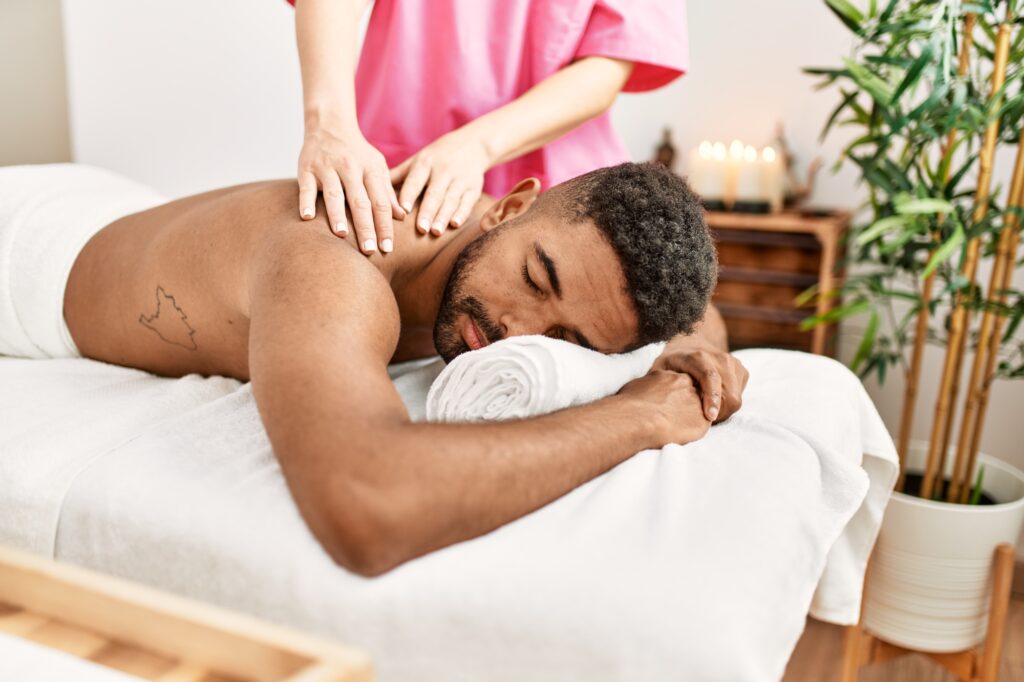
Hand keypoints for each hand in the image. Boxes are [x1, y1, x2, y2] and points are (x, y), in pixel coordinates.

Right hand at [298, 126, 404, 254]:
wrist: (329, 124)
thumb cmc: (357, 153)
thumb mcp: (377, 167)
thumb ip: (387, 192)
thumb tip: (402, 216)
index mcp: (370, 169)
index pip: (380, 202)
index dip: (385, 226)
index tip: (388, 248)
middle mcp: (350, 168)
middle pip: (360, 202)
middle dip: (365, 227)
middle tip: (369, 250)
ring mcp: (327, 167)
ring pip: (334, 194)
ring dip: (337, 215)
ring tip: (341, 235)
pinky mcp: (306, 168)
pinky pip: (306, 187)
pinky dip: (306, 201)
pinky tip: (308, 218)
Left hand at [389, 129, 489, 236]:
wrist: (474, 144)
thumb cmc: (438, 156)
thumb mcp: (418, 160)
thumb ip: (398, 175)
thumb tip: (372, 189)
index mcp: (426, 162)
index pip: (416, 180)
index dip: (410, 194)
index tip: (404, 210)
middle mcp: (444, 170)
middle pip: (434, 193)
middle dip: (428, 211)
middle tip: (421, 229)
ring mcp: (460, 178)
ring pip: (451, 199)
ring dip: (443, 216)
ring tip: (435, 232)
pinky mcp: (474, 187)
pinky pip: (468, 201)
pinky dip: (462, 213)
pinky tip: (455, 224)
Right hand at [617, 371, 711, 446]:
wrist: (637, 420)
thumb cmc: (631, 403)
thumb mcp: (640, 384)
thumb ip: (653, 385)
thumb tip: (650, 390)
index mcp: (676, 376)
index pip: (683, 384)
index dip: (675, 396)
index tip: (666, 405)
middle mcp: (690, 387)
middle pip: (694, 395)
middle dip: (686, 405)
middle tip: (671, 417)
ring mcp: (698, 405)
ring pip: (700, 411)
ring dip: (689, 418)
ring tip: (673, 428)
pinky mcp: (702, 423)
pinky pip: (701, 427)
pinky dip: (692, 431)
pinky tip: (677, 435)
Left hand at [651, 343, 748, 422]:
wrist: (691, 345)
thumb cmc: (672, 363)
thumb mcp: (660, 370)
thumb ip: (661, 385)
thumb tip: (660, 405)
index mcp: (696, 357)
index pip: (710, 377)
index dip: (712, 397)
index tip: (710, 417)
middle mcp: (719, 357)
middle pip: (728, 394)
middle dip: (717, 413)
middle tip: (701, 420)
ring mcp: (732, 363)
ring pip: (735, 398)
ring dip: (722, 410)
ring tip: (705, 410)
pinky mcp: (740, 370)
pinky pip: (738, 395)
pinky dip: (727, 404)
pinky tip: (712, 400)